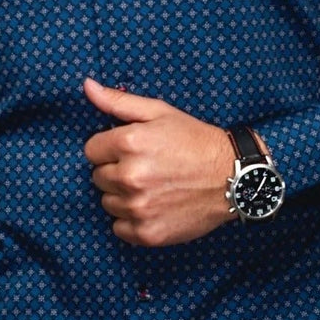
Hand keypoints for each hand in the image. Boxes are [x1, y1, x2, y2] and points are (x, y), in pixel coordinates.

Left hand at [82, 78, 236, 246]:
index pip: (91, 150)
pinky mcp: (147, 233)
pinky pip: (119, 228)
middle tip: (146, 167)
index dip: (110, 149)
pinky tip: (154, 207)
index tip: (131, 150)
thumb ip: (118, 101)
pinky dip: (132, 220)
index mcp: (129, 143)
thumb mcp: (159, 112)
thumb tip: (87, 86)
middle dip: (116, 171)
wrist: (233, 177)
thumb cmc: (196, 141)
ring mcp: (138, 208)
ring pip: (108, 203)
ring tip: (152, 187)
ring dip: (123, 196)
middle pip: (98, 177)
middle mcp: (130, 177)